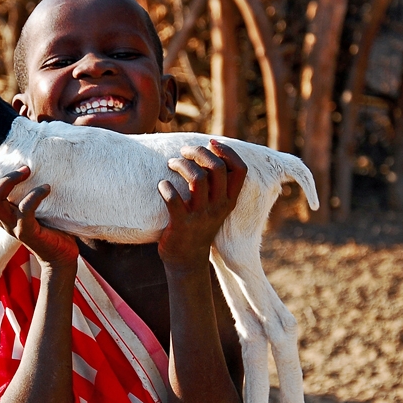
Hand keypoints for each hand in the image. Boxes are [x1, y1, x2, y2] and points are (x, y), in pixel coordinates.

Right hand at [0, 166, 78, 266]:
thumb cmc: (50, 227)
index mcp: (1, 214)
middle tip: (24, 169)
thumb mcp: (32, 208)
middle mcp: (2, 220)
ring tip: (29, 172)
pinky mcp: (28, 232)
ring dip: (9, 181)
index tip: (2, 168)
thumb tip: (33, 163)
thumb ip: (26, 193)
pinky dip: (35, 194)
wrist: (61, 256)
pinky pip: (24, 209)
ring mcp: (12, 227)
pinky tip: (47, 189)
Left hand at [157, 140, 246, 266]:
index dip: (227, 151)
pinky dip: (165, 187)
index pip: (240, 170)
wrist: (187, 260)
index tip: (211, 142)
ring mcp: (200, 216)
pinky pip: (173, 199)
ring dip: (182, 165)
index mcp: (229, 200)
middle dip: (199, 152)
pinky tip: (162, 185)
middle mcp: (218, 207)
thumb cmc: (198, 226)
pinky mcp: (181, 224)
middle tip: (184, 150)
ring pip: (197, 179)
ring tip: (171, 163)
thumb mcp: (215, 207)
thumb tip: (208, 152)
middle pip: (217, 168)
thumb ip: (216, 185)